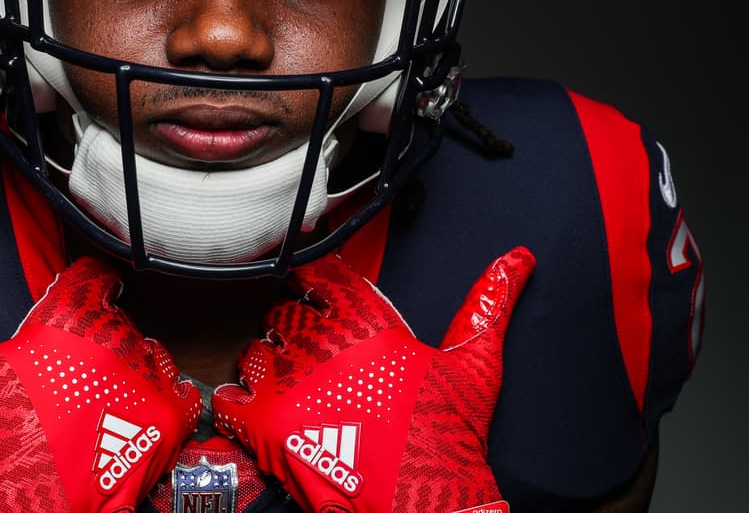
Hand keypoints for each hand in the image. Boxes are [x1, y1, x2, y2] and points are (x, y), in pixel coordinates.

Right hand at [0, 219, 201, 512]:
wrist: (10, 512)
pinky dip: (161, 398)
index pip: (92, 274)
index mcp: (68, 319)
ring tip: (92, 395)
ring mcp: (145, 384)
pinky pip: (181, 390)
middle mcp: (114, 343)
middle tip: (65, 367)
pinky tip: (131, 412)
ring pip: (147, 352)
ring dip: (127, 366)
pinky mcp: (167, 424)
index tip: (69, 299)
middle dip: (94, 335)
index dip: (78, 286)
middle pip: (117, 317)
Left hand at [213, 247, 534, 512]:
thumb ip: (489, 304)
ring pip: (256, 349)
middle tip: (306, 347)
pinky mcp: (267, 426)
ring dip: (266, 361)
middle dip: (293, 326)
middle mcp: (324, 346)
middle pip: (284, 312)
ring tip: (284, 379)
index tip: (311, 288)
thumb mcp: (475, 364)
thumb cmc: (450, 438)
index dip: (314, 282)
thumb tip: (516, 261)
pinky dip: (237, 399)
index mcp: (368, 324)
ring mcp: (292, 385)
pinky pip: (232, 397)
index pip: (322, 276)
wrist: (427, 503)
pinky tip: (254, 407)